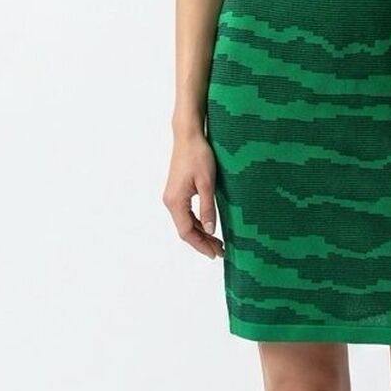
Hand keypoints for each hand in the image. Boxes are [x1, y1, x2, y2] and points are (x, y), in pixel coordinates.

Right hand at [163, 132, 224, 258]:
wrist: (188, 136)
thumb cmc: (198, 156)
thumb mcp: (207, 184)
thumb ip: (208, 208)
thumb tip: (211, 231)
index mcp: (176, 201)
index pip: (187, 232)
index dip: (201, 245)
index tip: (215, 254)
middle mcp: (170, 201)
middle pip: (185, 230)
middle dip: (202, 242)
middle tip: (220, 251)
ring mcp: (172, 196)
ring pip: (185, 222)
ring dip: (201, 233)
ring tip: (217, 242)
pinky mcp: (177, 191)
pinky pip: (186, 213)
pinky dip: (197, 222)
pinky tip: (209, 226)